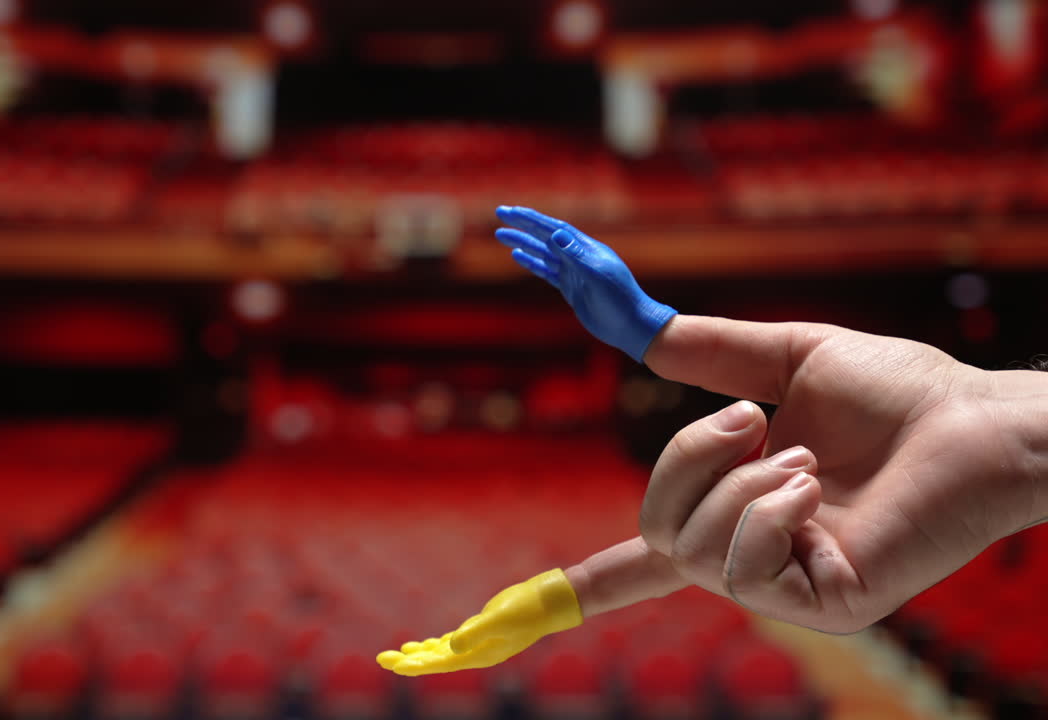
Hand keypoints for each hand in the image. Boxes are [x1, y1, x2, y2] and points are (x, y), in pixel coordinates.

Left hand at [375, 569, 581, 675]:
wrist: (546, 602)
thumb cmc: (526, 611)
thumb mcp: (498, 620)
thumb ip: (475, 633)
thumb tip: (450, 646)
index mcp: (478, 655)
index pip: (440, 663)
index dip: (416, 665)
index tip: (394, 665)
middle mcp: (475, 653)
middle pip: (434, 660)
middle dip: (409, 660)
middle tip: (382, 659)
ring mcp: (477, 643)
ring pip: (440, 652)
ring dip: (418, 653)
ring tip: (396, 655)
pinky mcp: (479, 631)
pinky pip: (450, 642)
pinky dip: (434, 644)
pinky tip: (421, 644)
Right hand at [495, 206, 675, 361]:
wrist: (631, 326)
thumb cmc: (619, 300)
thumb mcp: (597, 276)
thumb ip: (575, 256)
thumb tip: (555, 233)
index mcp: (586, 249)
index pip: (554, 229)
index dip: (532, 219)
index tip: (511, 211)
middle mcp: (578, 257)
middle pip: (545, 236)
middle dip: (523, 225)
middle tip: (500, 213)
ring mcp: (574, 273)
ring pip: (543, 253)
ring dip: (522, 242)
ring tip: (500, 235)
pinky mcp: (571, 288)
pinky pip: (546, 271)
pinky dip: (531, 262)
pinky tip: (517, 256)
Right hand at [571, 314, 1047, 633]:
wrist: (976, 422)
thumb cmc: (900, 393)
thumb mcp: (785, 360)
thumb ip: (710, 352)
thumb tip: (640, 332)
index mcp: (742, 511)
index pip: (649, 559)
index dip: (589, 581)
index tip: (528, 605)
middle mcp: (756, 557)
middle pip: (654, 530)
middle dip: (684, 461)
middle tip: (751, 421)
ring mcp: (787, 586)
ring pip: (692, 544)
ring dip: (740, 479)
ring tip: (805, 455)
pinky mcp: (821, 604)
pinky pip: (744, 564)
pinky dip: (769, 508)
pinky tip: (816, 488)